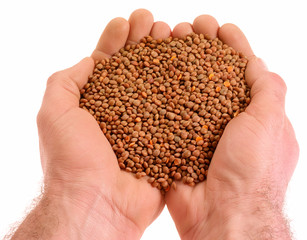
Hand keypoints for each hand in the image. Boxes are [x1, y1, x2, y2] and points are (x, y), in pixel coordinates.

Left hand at [33, 9, 170, 239]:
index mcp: (97, 104)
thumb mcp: (54, 113)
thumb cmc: (72, 161)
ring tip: (174, 36)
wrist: (99, 205)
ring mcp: (147, 126)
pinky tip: (191, 70)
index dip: (117, 41)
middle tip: (155, 24)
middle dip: (145, 44)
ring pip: (160, 87)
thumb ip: (65, 81)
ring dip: (167, 60)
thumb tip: (91, 61)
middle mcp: (123, 112)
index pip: (109, 64)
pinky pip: (179, 114)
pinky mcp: (165, 142)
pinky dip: (185, 92)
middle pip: (138, 71)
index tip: (126, 23)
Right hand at [165, 16, 298, 238]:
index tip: (219, 28)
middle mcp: (224, 120)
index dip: (232, 47)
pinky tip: (151, 73)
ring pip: (186, 90)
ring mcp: (199, 130)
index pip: (242, 70)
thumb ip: (267, 90)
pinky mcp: (177, 141)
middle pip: (211, 76)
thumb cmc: (252, 172)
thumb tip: (256, 63)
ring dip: (178, 65)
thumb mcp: (270, 123)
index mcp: (252, 115)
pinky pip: (167, 112)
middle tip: (188, 28)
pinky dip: (160, 92)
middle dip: (201, 49)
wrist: (221, 214)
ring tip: (167, 42)